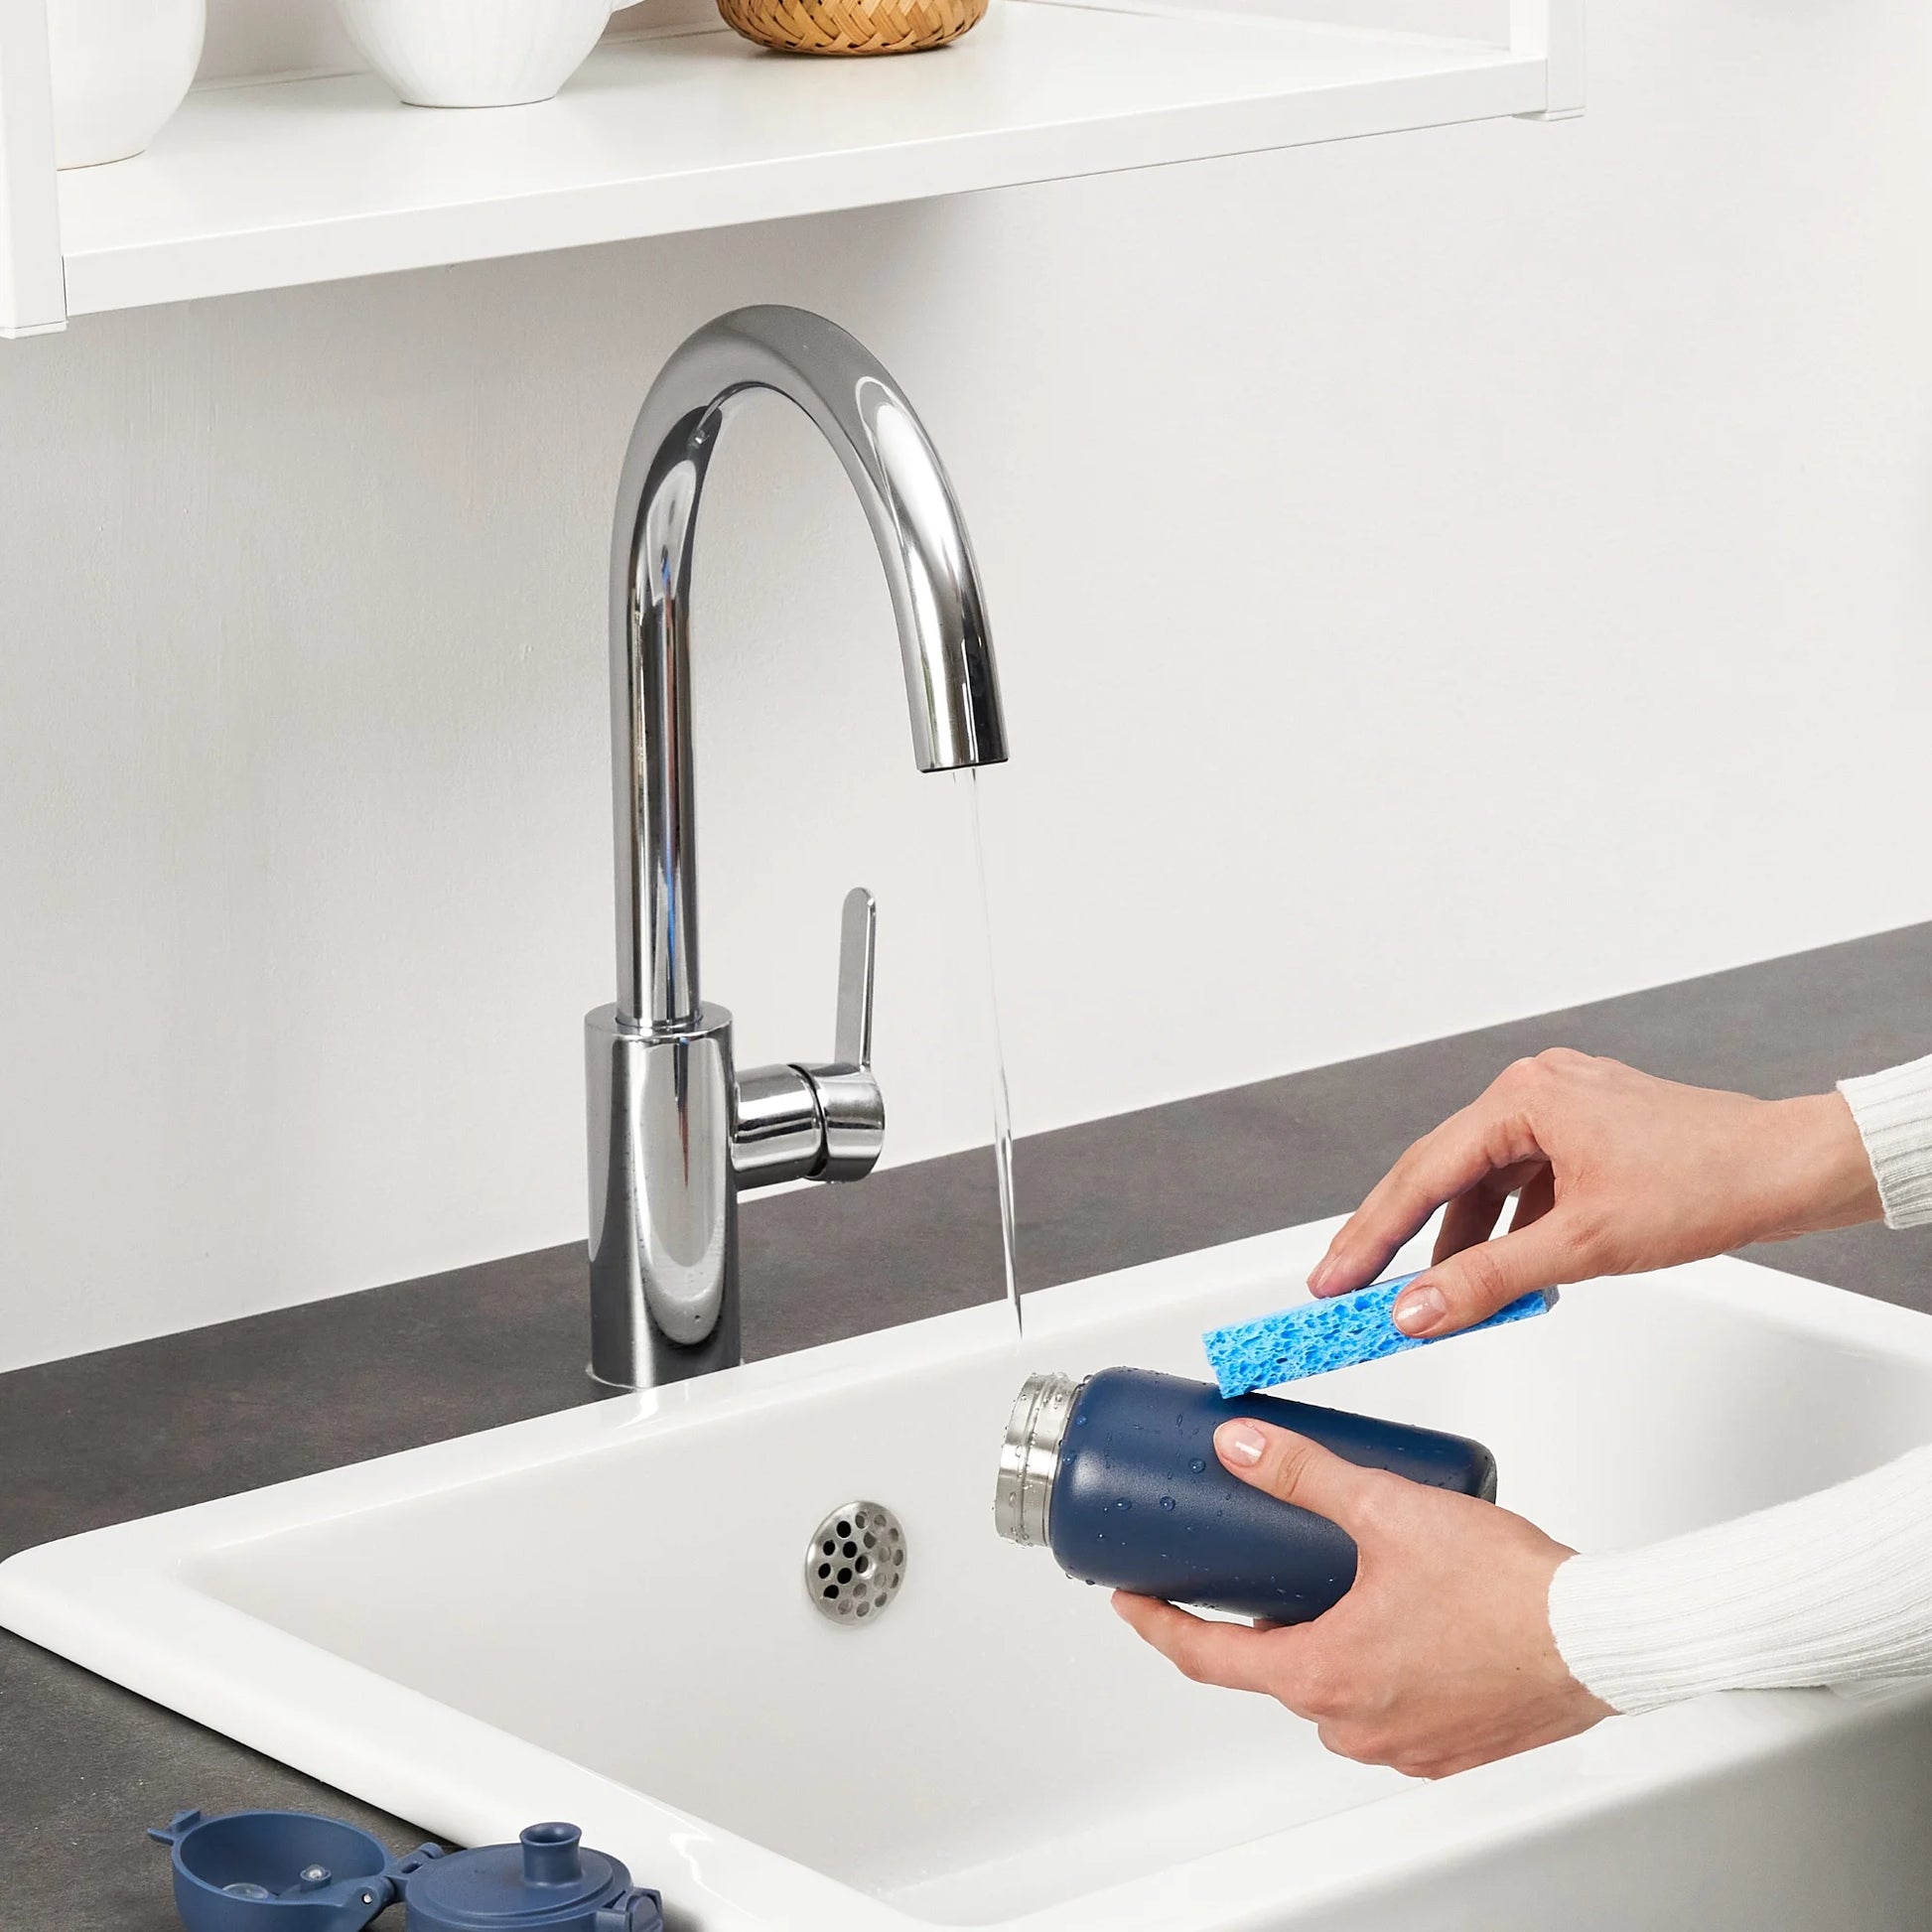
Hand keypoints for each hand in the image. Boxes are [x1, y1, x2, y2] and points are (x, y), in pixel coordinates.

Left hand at [1114, 1420, 1608, 1776]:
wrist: (1601, 1639)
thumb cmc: (1509, 1591)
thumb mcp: (1387, 1511)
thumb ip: (1307, 1474)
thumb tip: (1241, 1447)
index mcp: (1324, 1677)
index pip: (1207, 1658)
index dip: (1158, 1624)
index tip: (1131, 1601)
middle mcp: (1355, 1725)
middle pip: (1269, 1670)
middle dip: (1247, 1620)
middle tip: (1233, 1570)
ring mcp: (1402, 1744)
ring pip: (1330, 1689)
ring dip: (1315, 1640)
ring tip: (1320, 1582)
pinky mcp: (1446, 1745)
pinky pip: (1382, 1706)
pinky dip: (1368, 1665)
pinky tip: (1387, 1620)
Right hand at [1309, 1050, 1880, 1338]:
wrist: (1791, 1170)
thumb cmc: (1709, 1183)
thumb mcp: (1583, 1246)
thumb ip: (1488, 1280)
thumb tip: (1417, 1309)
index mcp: (1522, 1097)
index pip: (1421, 1174)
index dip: (1369, 1234)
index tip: (1332, 1279)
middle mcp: (1534, 1090)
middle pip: (1442, 1174)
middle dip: (1398, 1239)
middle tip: (1350, 1289)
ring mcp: (1561, 1108)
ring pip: (1483, 1183)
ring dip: (1458, 1241)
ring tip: (1431, 1298)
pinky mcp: (1585, 1133)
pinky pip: (1521, 1183)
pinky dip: (1504, 1229)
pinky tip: (1502, 1271)